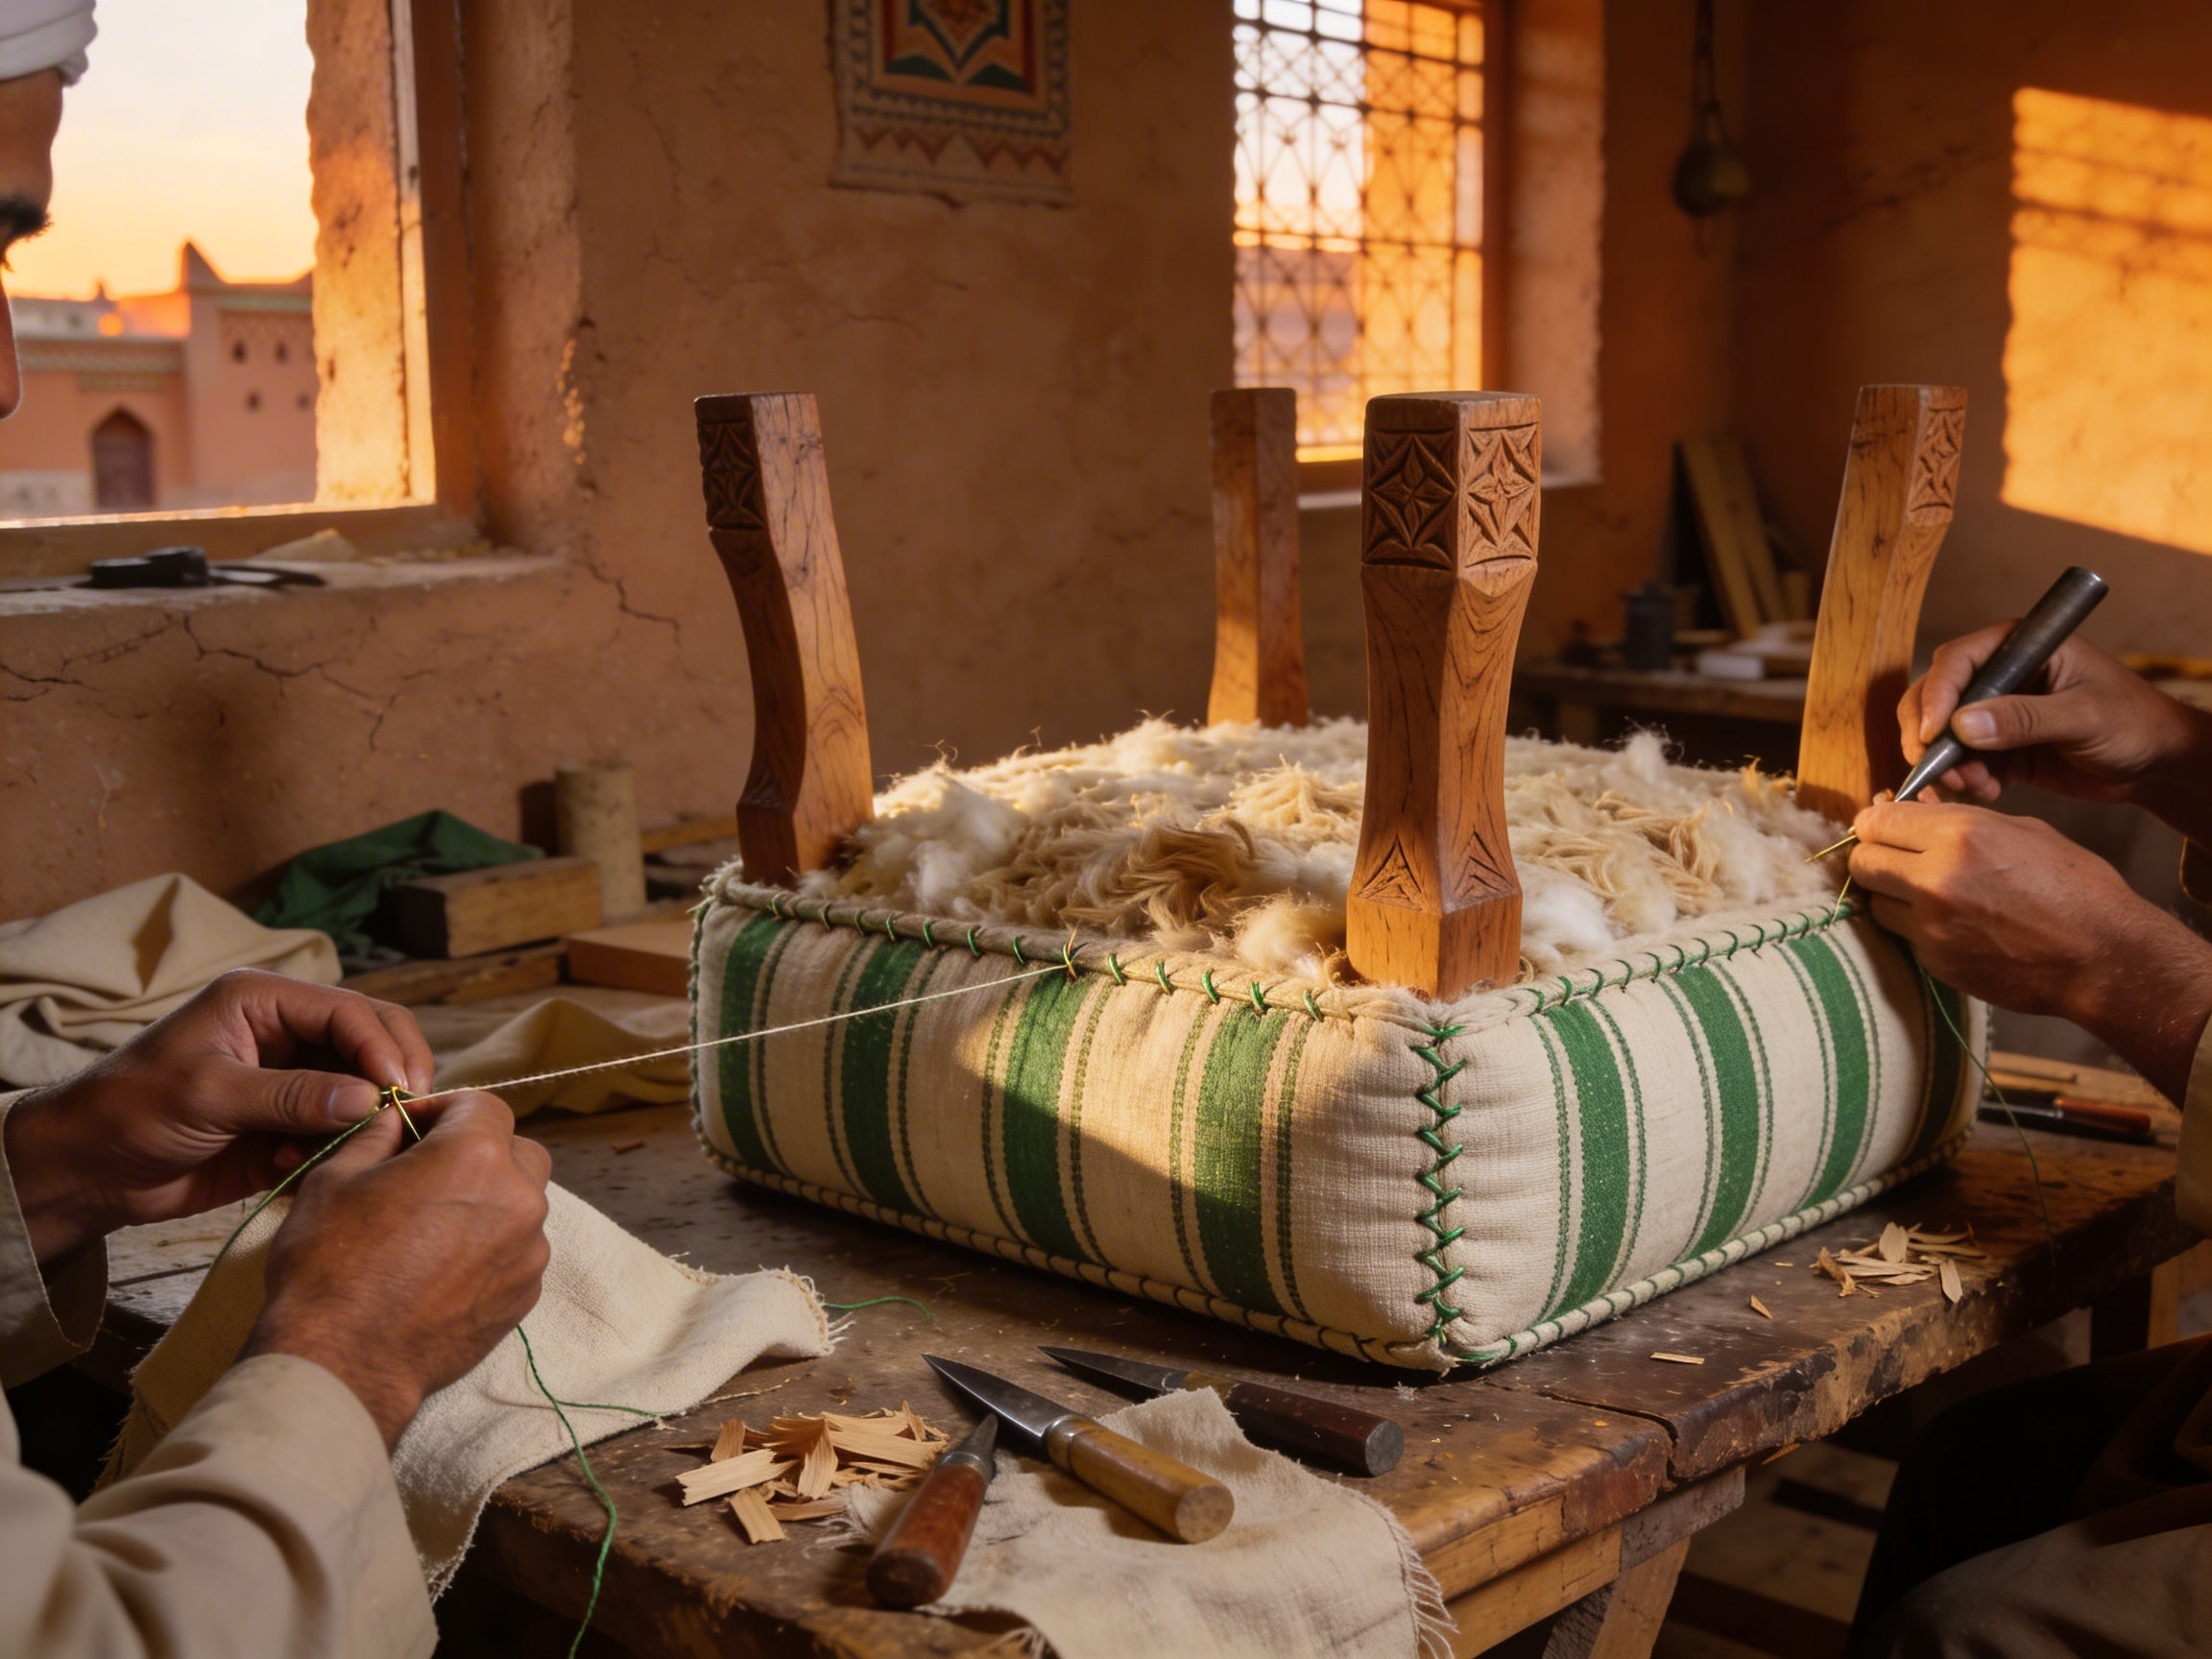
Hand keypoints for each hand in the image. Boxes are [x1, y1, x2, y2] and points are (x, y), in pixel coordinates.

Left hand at [2, 970, 434, 1266]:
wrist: (89, 1171)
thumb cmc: (133, 1110)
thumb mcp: (209, 1094)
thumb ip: (290, 1095)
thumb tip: (368, 1098)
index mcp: (266, 1002)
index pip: (349, 1011)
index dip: (381, 1047)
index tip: (397, 1091)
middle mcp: (289, 1033)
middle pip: (370, 1041)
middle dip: (389, 1078)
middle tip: (403, 1118)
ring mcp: (294, 1080)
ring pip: (362, 1090)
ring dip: (358, 1121)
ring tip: (334, 1149)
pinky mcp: (292, 1125)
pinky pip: (339, 1131)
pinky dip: (333, 1150)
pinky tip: (293, 1168)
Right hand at [244, 1090, 551, 1448]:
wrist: (343, 1361)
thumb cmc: (329, 1264)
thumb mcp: (336, 1178)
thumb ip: (378, 1136)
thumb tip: (398, 1120)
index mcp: (476, 1156)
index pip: (483, 1105)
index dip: (445, 1110)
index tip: (413, 1128)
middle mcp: (518, 1198)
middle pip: (517, 1152)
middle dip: (480, 1152)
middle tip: (428, 1174)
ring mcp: (528, 1251)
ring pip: (520, 1204)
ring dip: (487, 1203)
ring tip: (431, 1228)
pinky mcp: (524, 1295)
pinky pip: (517, 1252)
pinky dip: (490, 1248)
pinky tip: (441, 1269)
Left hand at [1849, 798, 2211, 1100]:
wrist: (2103, 957)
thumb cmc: (2074, 887)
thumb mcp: (2022, 831)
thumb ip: (1959, 821)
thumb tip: (1913, 812)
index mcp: (1959, 834)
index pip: (1875, 820)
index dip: (1877, 822)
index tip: (1885, 827)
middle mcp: (1935, 878)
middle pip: (1862, 861)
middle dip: (1875, 856)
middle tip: (1897, 859)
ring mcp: (1931, 925)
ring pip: (1875, 902)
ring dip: (1891, 895)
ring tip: (1926, 894)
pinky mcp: (1935, 961)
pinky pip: (1902, 936)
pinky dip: (1916, 928)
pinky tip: (1950, 924)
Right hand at [1899, 628, 2211, 827]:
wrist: (2156, 764)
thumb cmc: (2135, 722)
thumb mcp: (2085, 716)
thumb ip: (2025, 719)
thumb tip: (1963, 725)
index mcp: (2021, 647)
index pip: (1957, 661)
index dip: (1936, 696)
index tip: (1931, 734)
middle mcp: (2002, 675)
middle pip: (1935, 696)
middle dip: (1929, 735)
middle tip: (1939, 769)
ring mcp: (1997, 712)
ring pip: (1942, 733)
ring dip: (1947, 763)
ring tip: (1976, 786)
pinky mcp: (1999, 746)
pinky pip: (1962, 760)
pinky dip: (1964, 779)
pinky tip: (1990, 791)